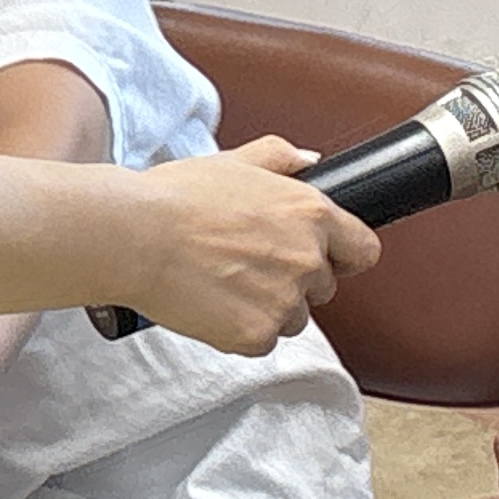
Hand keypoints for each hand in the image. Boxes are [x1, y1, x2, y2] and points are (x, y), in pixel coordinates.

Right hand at [124, 139, 373, 353]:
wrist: (135, 237)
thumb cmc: (177, 197)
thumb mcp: (235, 161)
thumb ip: (281, 158)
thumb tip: (309, 160)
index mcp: (311, 214)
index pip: (363, 250)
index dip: (343, 255)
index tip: (326, 258)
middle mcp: (307, 258)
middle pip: (323, 287)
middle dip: (293, 280)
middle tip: (248, 265)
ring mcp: (284, 301)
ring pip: (294, 317)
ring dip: (269, 308)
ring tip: (225, 284)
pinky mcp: (256, 334)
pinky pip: (263, 341)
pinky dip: (241, 331)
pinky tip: (213, 304)